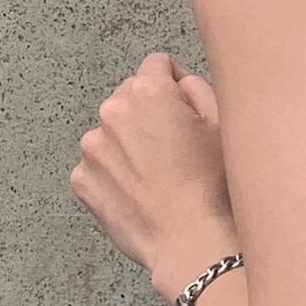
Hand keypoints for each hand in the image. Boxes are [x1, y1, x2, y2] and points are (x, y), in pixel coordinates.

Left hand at [71, 52, 236, 293]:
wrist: (190, 240)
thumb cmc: (212, 185)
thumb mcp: (223, 123)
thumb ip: (196, 87)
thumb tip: (178, 83)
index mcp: (148, 93)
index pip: (157, 64)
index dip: (175, 84)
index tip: (184, 109)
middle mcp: (111, 113)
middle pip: (129, 96)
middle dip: (148, 113)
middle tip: (175, 147)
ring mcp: (92, 149)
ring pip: (112, 131)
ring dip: (129, 143)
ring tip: (157, 175)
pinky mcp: (82, 180)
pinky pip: (98, 164)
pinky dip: (115, 172)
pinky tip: (140, 191)